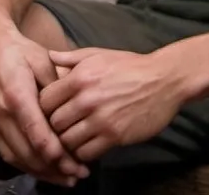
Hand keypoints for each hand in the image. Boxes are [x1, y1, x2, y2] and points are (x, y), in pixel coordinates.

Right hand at [0, 21, 89, 185]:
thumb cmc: (21, 51)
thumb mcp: (44, 61)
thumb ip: (58, 86)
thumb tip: (74, 109)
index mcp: (17, 95)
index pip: (38, 135)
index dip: (58, 155)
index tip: (76, 164)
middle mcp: (1, 113)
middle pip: (28, 153)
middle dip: (54, 169)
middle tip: (77, 176)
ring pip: (18, 158)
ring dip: (42, 172)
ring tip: (65, 178)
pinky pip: (9, 154)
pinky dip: (27, 165)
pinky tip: (44, 169)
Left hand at [38, 48, 184, 162]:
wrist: (164, 79)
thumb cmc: (130, 65)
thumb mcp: (100, 54)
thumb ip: (72, 57)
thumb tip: (50, 55)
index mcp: (81, 76)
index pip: (45, 100)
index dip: (45, 107)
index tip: (52, 110)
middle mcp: (87, 98)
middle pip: (53, 123)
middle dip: (55, 126)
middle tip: (62, 127)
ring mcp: (101, 119)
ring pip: (67, 141)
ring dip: (68, 142)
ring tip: (74, 137)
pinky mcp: (114, 136)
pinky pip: (86, 153)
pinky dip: (83, 152)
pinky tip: (89, 143)